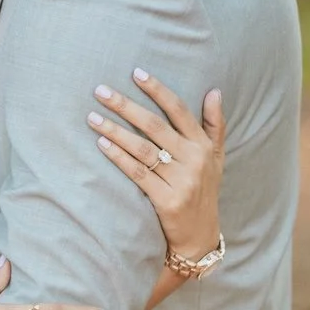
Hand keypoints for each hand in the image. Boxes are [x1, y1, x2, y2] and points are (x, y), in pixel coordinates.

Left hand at [86, 69, 225, 261]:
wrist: (200, 236)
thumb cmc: (205, 190)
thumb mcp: (217, 158)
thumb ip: (214, 125)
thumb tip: (214, 91)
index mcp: (203, 145)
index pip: (178, 110)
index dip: (157, 90)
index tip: (136, 73)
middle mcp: (194, 159)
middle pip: (154, 126)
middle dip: (125, 106)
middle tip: (101, 90)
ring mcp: (181, 180)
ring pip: (142, 148)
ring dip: (115, 130)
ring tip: (92, 117)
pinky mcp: (167, 200)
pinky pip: (137, 173)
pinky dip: (118, 157)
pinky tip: (102, 144)